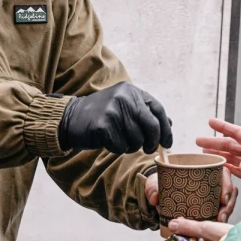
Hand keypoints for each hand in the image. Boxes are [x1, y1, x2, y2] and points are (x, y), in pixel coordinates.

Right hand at [58, 82, 172, 153]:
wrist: (71, 118)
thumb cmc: (103, 115)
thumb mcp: (125, 106)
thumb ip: (145, 113)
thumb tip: (169, 125)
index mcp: (132, 91)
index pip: (158, 110)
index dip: (165, 129)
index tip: (167, 143)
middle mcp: (124, 97)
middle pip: (151, 126)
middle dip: (153, 142)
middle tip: (148, 149)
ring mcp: (113, 110)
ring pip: (137, 139)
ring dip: (131, 146)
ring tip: (120, 139)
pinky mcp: (103, 125)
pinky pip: (121, 146)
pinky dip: (117, 148)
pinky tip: (108, 141)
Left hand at [145, 171, 238, 223]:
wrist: (157, 194)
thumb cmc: (160, 184)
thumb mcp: (156, 183)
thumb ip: (153, 188)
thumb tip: (155, 198)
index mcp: (203, 171)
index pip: (223, 173)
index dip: (227, 184)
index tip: (222, 198)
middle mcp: (211, 183)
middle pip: (229, 190)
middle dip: (229, 203)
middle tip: (221, 215)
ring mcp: (213, 197)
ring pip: (228, 203)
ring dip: (227, 213)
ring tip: (219, 222)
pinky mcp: (210, 209)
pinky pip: (221, 213)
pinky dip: (221, 220)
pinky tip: (217, 227)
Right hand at [196, 118, 240, 200]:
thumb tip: (240, 164)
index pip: (238, 133)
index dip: (223, 127)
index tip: (209, 122)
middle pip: (230, 145)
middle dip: (214, 143)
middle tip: (198, 141)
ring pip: (232, 157)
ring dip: (219, 155)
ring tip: (203, 154)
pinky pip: (237, 169)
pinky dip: (227, 167)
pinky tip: (218, 167)